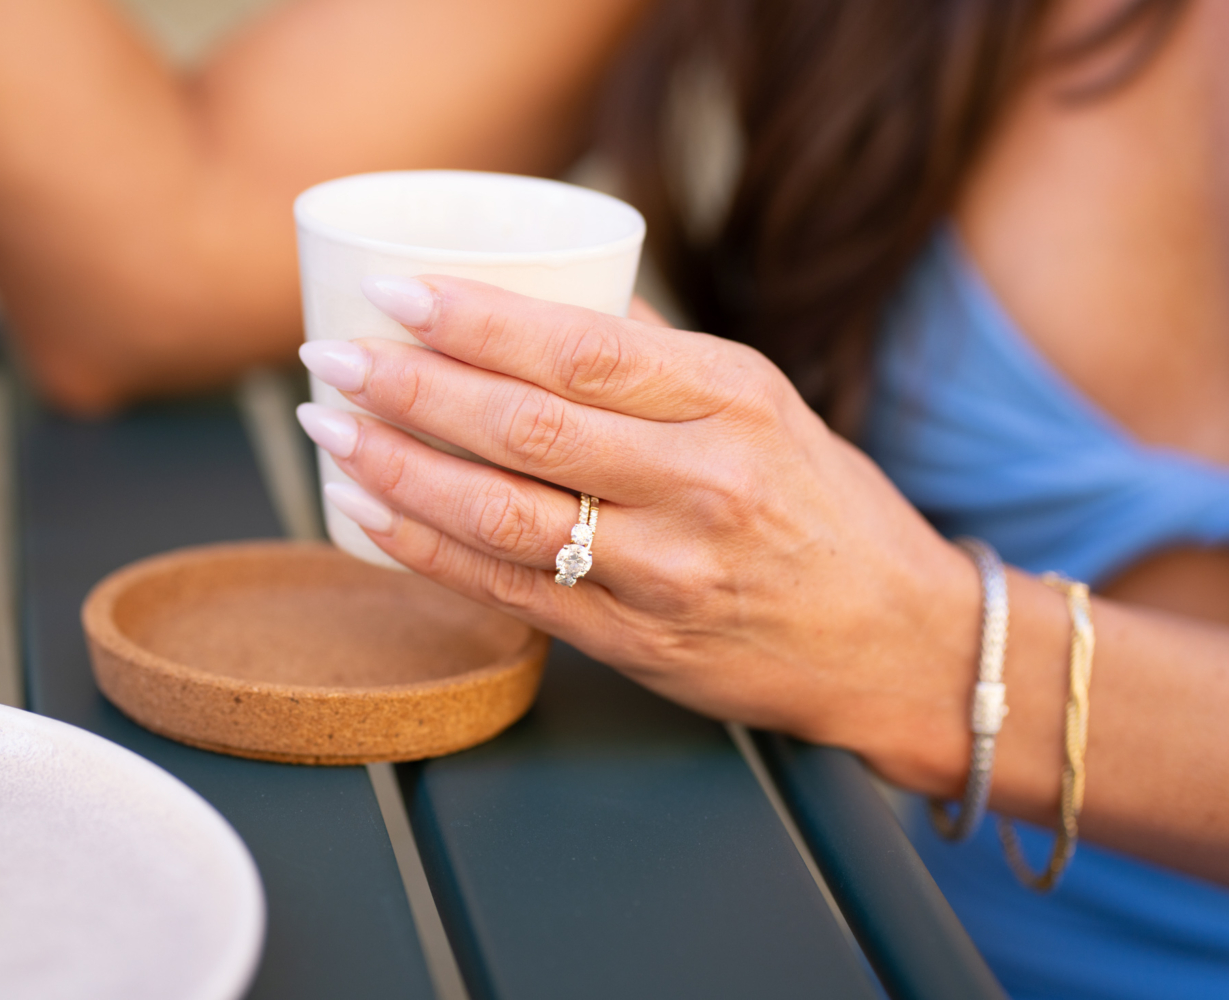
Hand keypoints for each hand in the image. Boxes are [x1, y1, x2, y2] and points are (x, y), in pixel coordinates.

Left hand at [297, 275, 979, 791]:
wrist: (898, 643)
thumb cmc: (827, 511)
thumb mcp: (767, 406)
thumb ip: (661, 359)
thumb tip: (553, 298)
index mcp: (733, 403)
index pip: (582, 350)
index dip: (477, 321)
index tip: (396, 292)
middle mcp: (702, 485)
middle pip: (527, 429)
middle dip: (412, 388)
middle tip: (333, 356)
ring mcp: (667, 574)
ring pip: (504, 516)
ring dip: (399, 471)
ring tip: (331, 431)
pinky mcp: (638, 645)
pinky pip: (511, 592)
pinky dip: (428, 552)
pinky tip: (370, 515)